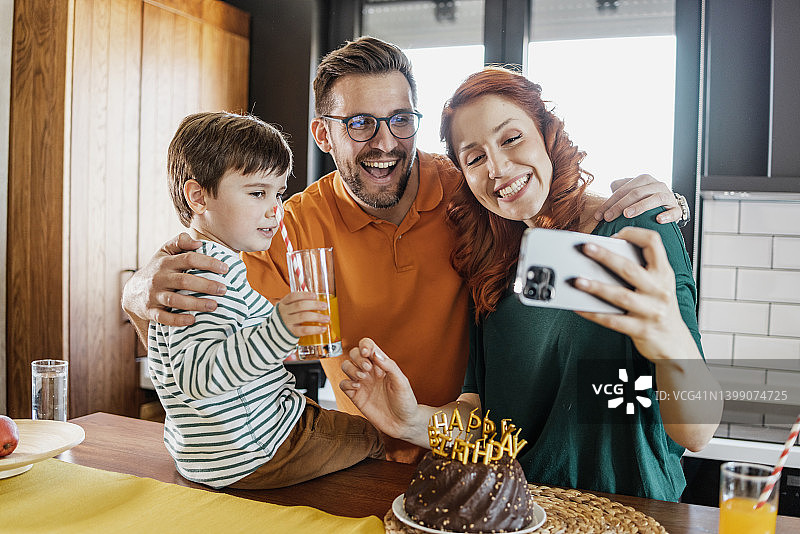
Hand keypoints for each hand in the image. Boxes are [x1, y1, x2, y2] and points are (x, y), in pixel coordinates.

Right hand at [121, 233, 227, 326]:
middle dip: (206, 285)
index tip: (225, 268)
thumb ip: (180, 242)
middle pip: (184, 281)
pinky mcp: (150, 311)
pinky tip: (193, 320)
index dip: (208, 263)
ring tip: (214, 306)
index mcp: (166, 262)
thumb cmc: (158, 269)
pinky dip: (178, 320)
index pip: (189, 259)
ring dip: (196, 304)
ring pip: (175, 300)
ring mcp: (154, 295)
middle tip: (224, 289)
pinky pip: (164, 317)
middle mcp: (159, 278)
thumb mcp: (165, 252)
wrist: (133, 291)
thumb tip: (197, 243)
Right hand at [276, 292, 329, 337]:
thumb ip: (297, 304)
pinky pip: (304, 330)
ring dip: (317, 317)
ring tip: (327, 318)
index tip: (315, 295)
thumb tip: (317, 301)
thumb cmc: (286, 319)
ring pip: (303, 317)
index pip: (293, 296)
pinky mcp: (291, 332)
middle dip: (314, 305)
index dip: (305, 295)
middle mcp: (284, 312)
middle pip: (300, 305)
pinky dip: (315, 329)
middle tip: (325, 306)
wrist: (275, 334)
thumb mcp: (287, 309)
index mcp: (283, 304)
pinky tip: (323, 328)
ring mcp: (286, 322)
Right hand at [340, 338, 422, 441]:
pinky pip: (343, 384)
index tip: (367, 353)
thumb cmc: (406, 401)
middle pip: (354, 354)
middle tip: (367, 369)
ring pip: (346, 366)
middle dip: (357, 358)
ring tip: (363, 378)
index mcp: (382, 364)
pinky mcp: (356, 396)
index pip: (368, 346)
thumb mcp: (402, 382)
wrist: (403, 424)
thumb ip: (389, 366)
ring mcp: (362, 383)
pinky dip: (347, 383)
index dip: (364, 345)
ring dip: (351, 369)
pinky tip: (358, 388)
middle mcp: (370, 371)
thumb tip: (375, 353)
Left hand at [573, 227, 694, 360]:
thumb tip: (604, 254)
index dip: (634, 234)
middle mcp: (660, 290)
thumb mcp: (658, 284)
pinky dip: (594, 313)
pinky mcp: (641, 330)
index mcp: (663, 273)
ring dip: (596, 287)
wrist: (675, 342)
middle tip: (586, 248)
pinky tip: (579, 307)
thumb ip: (640, 269)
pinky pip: (613, 321)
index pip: (653, 243)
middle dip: (606, 256)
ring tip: (577, 280)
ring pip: (620, 296)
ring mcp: (652, 311)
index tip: (615, 234)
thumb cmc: (658, 308)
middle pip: (630, 269)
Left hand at [595, 174, 681, 223]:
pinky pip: (674, 211)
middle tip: (609, 217)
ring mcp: (669, 196)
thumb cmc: (644, 200)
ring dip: (641, 206)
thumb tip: (611, 187)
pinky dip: (667, 215)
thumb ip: (620, 189)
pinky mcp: (677, 209)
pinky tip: (658, 220)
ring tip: (629, 214)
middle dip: (620, 205)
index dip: (610, 202)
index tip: (599, 215)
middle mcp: (657, 185)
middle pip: (637, 193)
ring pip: (656, 198)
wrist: (668, 206)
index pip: (624, 189)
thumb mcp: (631, 193)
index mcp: (644, 180)